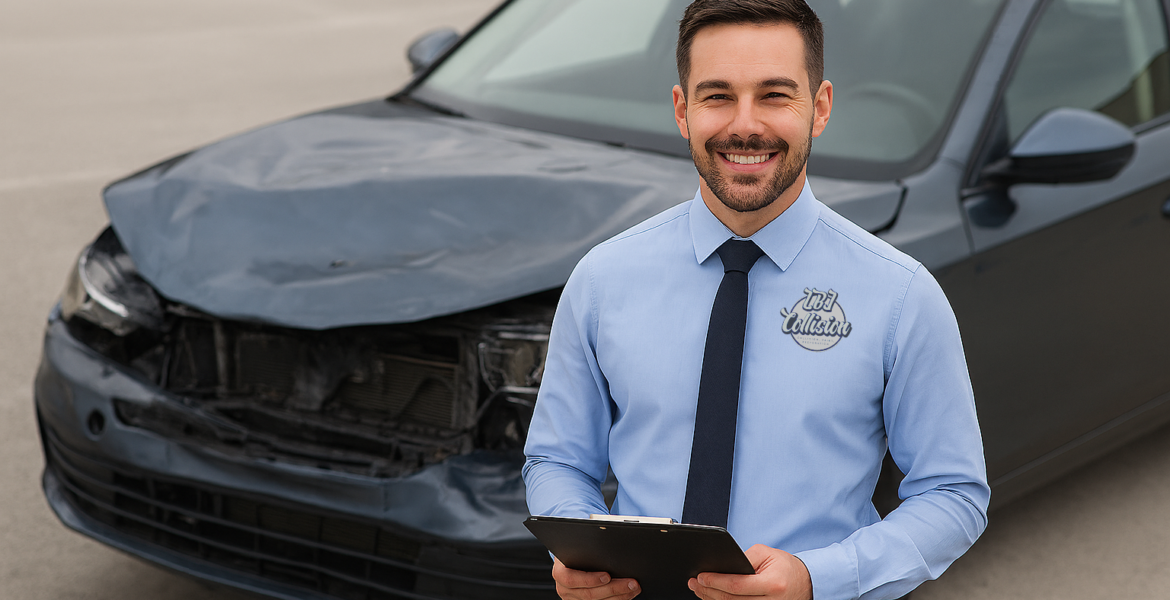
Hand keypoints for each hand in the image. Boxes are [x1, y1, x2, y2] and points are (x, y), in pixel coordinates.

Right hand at [552, 557, 640, 599]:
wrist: (571, 559)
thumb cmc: (576, 551)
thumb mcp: (577, 547)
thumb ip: (587, 550)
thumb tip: (608, 549)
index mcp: (559, 573)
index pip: (572, 579)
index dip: (590, 579)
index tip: (607, 576)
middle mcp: (564, 589)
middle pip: (590, 594)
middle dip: (614, 588)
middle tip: (631, 583)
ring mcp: (574, 599)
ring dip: (620, 596)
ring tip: (634, 588)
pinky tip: (628, 594)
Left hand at [688, 544, 811, 599]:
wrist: (806, 583)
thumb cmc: (785, 567)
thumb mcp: (766, 553)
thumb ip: (744, 559)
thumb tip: (721, 566)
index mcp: (772, 584)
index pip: (737, 586)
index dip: (716, 581)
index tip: (700, 577)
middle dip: (708, 591)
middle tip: (694, 582)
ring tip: (699, 590)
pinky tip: (713, 598)